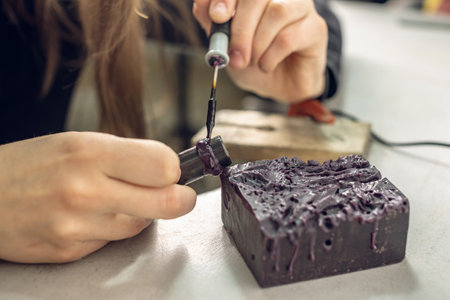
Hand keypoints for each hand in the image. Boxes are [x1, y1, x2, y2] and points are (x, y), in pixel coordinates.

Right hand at [0, 132, 195, 262]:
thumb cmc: (31, 164)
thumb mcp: (77, 142)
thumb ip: (126, 155)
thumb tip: (169, 170)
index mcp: (90, 153)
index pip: (164, 166)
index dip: (173, 169)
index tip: (173, 171)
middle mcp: (85, 191)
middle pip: (165, 202)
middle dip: (180, 199)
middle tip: (182, 196)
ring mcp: (76, 226)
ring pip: (140, 225)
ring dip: (142, 214)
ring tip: (122, 200)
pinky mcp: (69, 252)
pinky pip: (111, 241)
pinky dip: (112, 229)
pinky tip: (94, 216)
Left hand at [193, 0, 327, 102]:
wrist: (279, 86)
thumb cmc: (255, 60)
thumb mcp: (226, 44)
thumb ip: (213, 24)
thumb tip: (202, 5)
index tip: (216, 16)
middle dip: (240, 27)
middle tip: (233, 55)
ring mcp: (301, 8)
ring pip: (278, 11)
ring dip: (257, 42)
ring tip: (252, 60)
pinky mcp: (316, 29)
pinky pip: (290, 37)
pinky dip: (271, 56)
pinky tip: (266, 64)